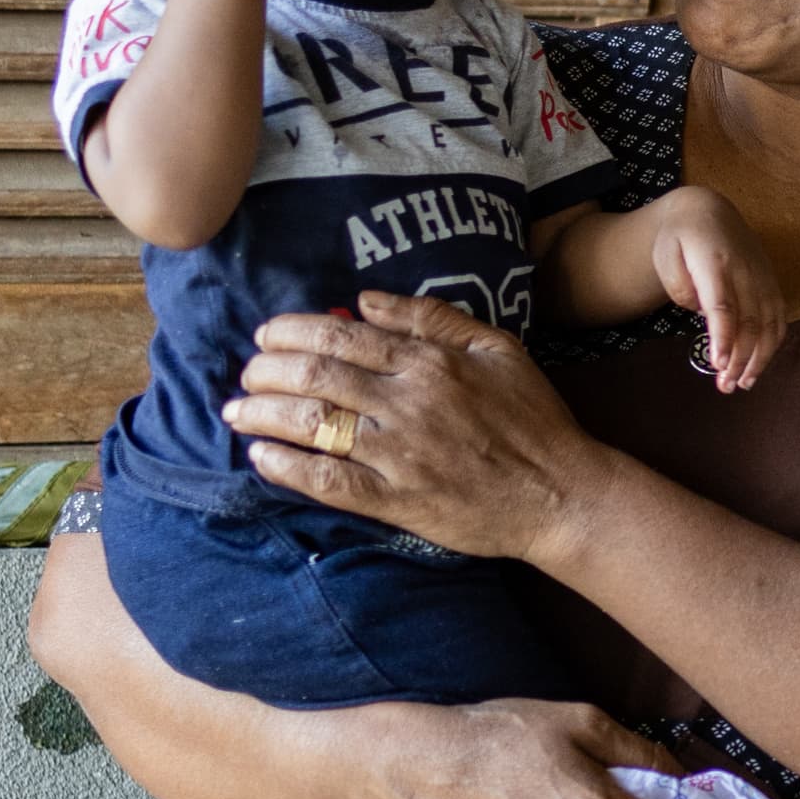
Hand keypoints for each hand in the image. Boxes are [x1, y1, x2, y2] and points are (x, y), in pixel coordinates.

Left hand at [225, 289, 611, 565]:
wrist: (563, 495)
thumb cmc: (535, 420)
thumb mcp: (498, 349)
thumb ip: (432, 318)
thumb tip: (365, 298)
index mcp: (429, 362)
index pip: (340, 336)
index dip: (290, 332)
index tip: (266, 335)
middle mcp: (407, 402)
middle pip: (313, 376)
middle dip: (265, 371)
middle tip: (246, 373)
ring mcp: (399, 454)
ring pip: (311, 425)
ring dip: (262, 414)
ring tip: (237, 411)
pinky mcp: (397, 500)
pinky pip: (327, 482)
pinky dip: (286, 468)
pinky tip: (260, 457)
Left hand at [646, 187, 784, 390]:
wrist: (708, 210)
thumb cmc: (680, 238)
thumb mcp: (665, 256)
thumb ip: (680, 288)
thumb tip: (704, 315)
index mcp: (715, 262)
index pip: (723, 305)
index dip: (723, 337)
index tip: (718, 364)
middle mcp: (745, 270)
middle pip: (748, 321)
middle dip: (739, 358)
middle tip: (725, 386)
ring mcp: (763, 277)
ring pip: (768, 323)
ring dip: (758, 357)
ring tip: (742, 383)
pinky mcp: (771, 283)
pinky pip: (779, 318)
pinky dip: (772, 344)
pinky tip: (758, 364)